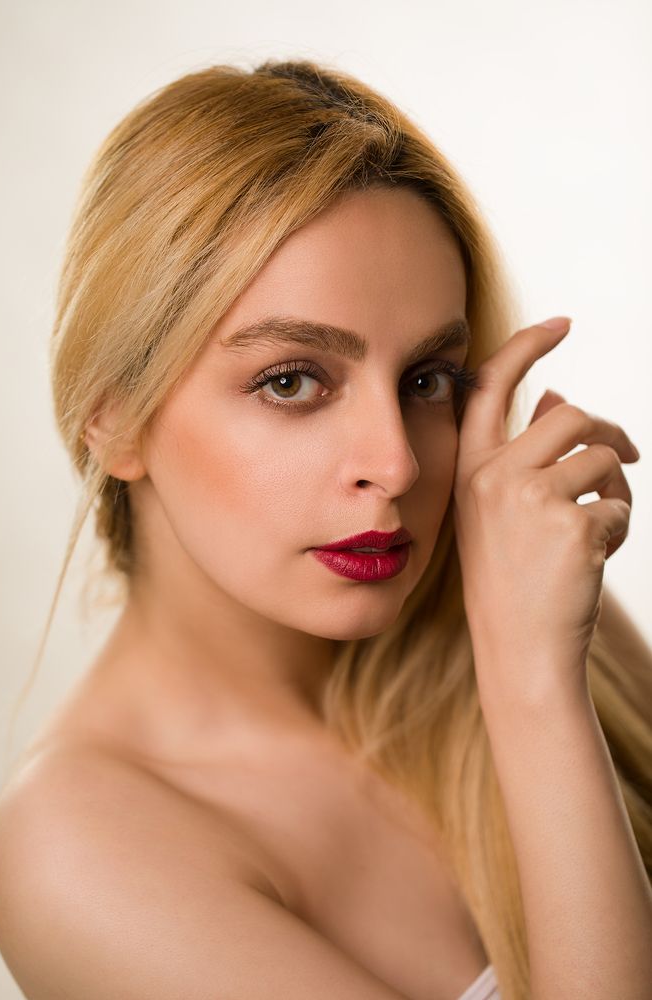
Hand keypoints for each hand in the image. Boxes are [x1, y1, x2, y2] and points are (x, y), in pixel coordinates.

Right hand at [452, 317, 639, 698]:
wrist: (520, 648)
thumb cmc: (510, 578)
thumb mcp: (499, 511)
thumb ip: (525, 450)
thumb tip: (559, 396)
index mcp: (471, 469)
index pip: (492, 387)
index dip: (526, 346)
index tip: (561, 324)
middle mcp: (493, 476)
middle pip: (571, 415)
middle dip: (609, 431)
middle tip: (626, 451)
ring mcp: (530, 499)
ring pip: (602, 458)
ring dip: (617, 488)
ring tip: (601, 527)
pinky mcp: (571, 524)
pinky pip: (620, 503)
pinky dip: (620, 527)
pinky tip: (596, 558)